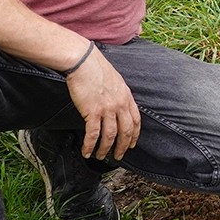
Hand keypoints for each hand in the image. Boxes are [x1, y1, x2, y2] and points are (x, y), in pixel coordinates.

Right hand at [63, 44, 140, 160]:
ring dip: (105, 149)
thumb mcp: (115, 81)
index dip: (134, 134)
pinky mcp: (92, 112)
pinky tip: (87, 152)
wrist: (83, 62)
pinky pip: (93, 134)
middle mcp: (120, 104)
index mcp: (127, 97)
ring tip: (101, 157)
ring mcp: (107, 109)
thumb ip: (118, 94)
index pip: (136, 120)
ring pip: (110, 136)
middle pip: (125, 131)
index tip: (132, 144)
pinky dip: (90, 145)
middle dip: (123, 146)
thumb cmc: (96, 68)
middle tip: (119, 156)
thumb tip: (117, 104)